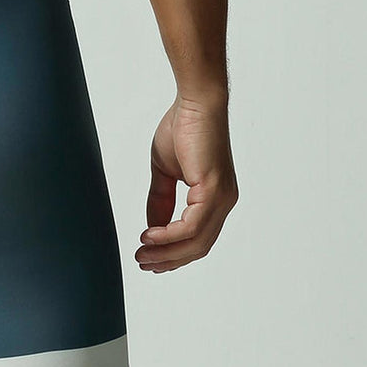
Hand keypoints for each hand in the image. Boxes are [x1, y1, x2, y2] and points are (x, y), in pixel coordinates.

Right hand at [137, 95, 237, 272]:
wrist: (195, 103)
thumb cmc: (183, 128)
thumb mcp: (165, 172)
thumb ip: (159, 200)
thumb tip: (152, 227)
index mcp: (214, 198)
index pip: (197, 238)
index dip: (173, 252)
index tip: (149, 257)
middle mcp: (223, 202)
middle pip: (198, 246)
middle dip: (168, 259)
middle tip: (142, 262)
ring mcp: (222, 198)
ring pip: (196, 242)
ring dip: (167, 252)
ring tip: (142, 253)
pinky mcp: (214, 191)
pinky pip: (192, 226)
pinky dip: (169, 235)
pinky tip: (149, 235)